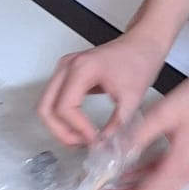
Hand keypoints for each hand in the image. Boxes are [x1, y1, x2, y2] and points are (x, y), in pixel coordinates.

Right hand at [38, 31, 170, 146]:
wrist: (142, 43)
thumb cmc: (139, 60)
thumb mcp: (133, 98)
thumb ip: (117, 125)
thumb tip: (104, 146)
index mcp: (82, 68)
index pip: (65, 107)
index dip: (77, 129)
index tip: (93, 140)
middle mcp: (67, 67)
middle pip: (46, 108)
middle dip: (61, 132)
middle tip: (80, 145)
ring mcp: (64, 69)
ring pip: (46, 106)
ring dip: (59, 127)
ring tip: (81, 139)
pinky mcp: (67, 75)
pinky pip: (54, 101)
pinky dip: (62, 118)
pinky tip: (80, 128)